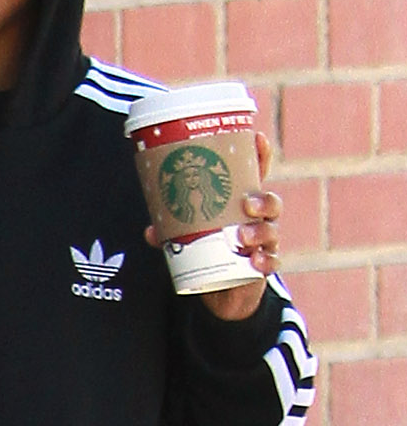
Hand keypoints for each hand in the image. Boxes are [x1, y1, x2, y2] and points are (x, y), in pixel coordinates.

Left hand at [146, 136, 280, 321]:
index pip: (256, 177)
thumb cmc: (209, 248)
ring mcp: (264, 243)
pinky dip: (265, 262)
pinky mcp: (263, 266)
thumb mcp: (188, 234)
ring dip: (260, 232)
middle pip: (271, 203)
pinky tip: (255, 261)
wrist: (224, 287)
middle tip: (248, 203)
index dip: (261, 157)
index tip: (258, 138)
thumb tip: (151, 230)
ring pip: (272, 231)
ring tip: (241, 236)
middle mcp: (258, 220)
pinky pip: (272, 262)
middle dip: (263, 200)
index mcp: (241, 204)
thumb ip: (171, 230)